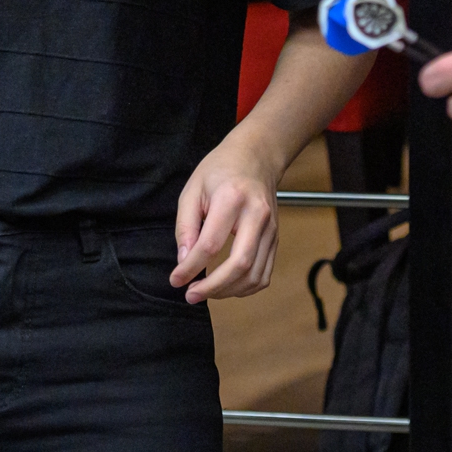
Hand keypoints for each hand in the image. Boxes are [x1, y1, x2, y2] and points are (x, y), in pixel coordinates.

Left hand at [169, 134, 281, 302]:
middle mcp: (257, 215)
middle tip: (190, 295)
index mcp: (232, 199)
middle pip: (239, 264)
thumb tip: (183, 261)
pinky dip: (245, 288)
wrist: (256, 157)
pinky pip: (264, 274)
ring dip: (228, 292)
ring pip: (254, 275)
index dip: (190, 267)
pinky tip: (226, 287)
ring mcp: (271, 229)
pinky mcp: (276, 239)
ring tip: (206, 292)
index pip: (210, 244)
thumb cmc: (220, 170)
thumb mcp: (193, 190)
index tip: (175, 280)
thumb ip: (186, 226)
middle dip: (212, 288)